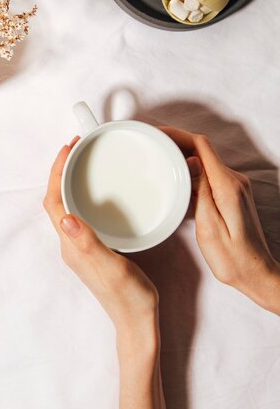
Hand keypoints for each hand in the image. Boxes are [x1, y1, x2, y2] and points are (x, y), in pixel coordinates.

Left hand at [44, 139, 167, 408]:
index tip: (67, 149)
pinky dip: (83, 194)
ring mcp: (81, 247)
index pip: (53, 203)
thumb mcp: (112, 269)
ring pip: (67, 206)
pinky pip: (80, 214)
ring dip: (69, 181)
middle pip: (56, 200)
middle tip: (75, 148)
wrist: (137, 322)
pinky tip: (98, 190)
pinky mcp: (93, 248)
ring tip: (83, 161)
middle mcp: (72, 244)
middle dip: (60, 171)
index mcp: (72, 246)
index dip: (56, 173)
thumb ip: (89, 244)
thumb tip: (65, 218)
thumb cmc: (128, 298)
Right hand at [162, 127, 279, 314]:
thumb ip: (202, 191)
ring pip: (205, 160)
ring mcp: (235, 186)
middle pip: (202, 149)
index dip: (178, 134)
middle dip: (176, 141)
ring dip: (182, 154)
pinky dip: (190, 169)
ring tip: (158, 155)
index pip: (201, 146)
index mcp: (227, 186)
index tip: (157, 134)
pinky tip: (175, 175)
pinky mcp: (232, 194)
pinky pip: (209, 173)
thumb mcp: (209, 227)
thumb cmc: (232, 259)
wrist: (256, 274)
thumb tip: (192, 161)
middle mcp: (234, 181)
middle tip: (151, 142)